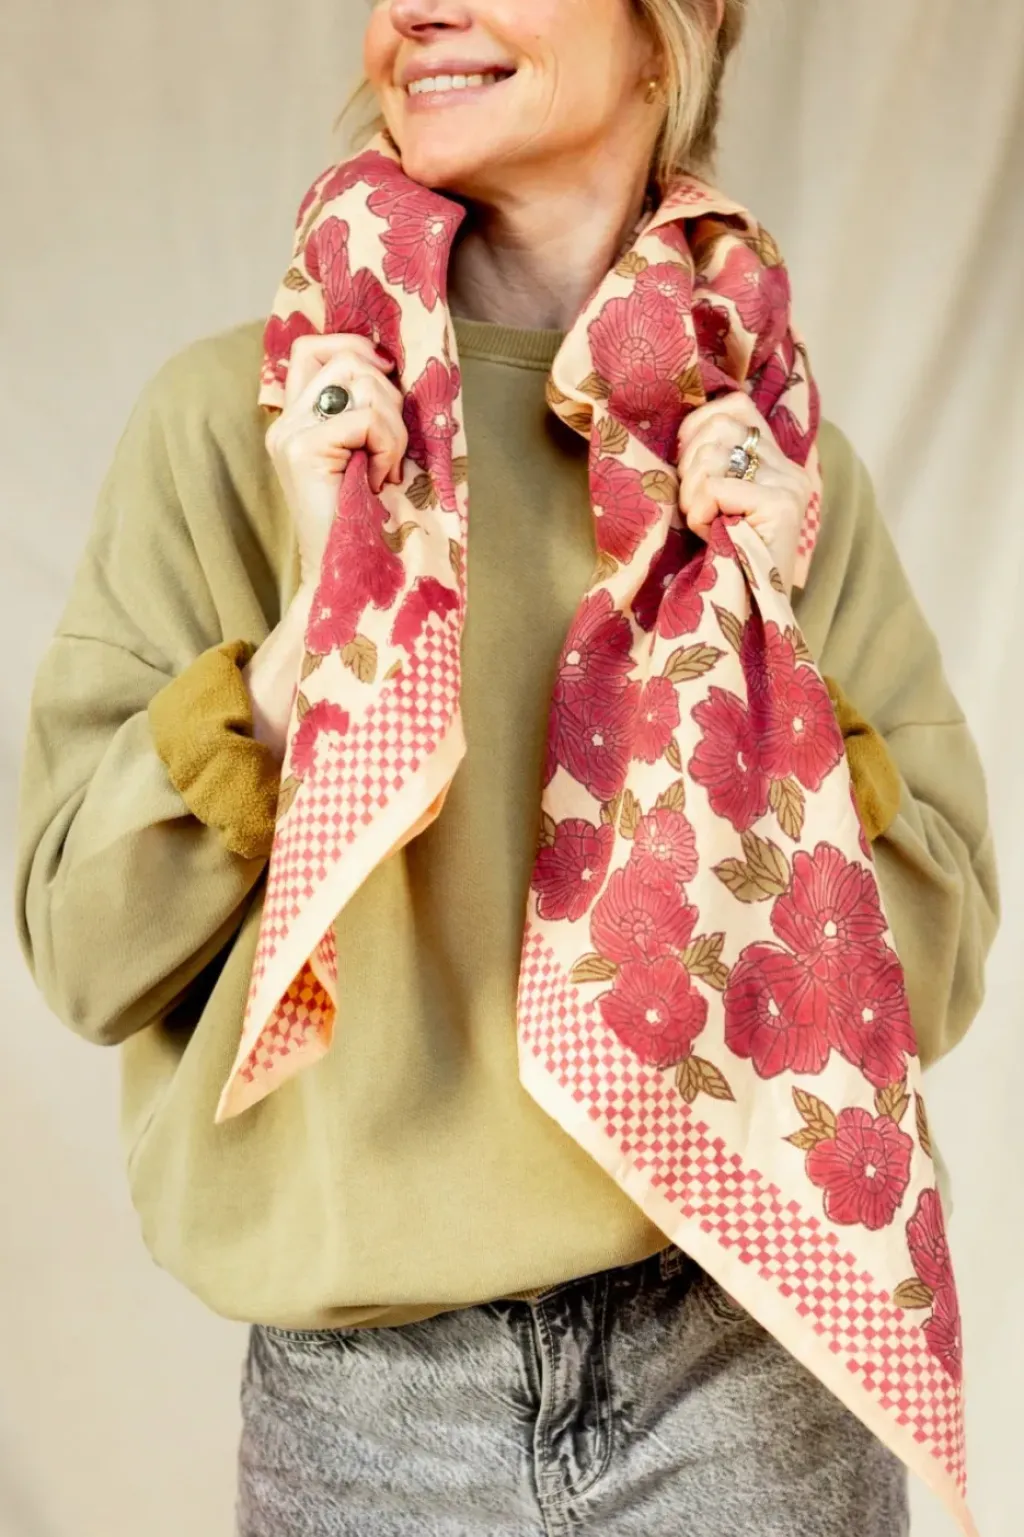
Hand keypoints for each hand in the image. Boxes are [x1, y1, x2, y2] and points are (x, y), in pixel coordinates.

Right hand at [265, 333, 407, 589]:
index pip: (312, 347)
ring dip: (392, 424)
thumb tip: (388, 366)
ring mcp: (289, 434)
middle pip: (345, 359)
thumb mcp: (366, 454)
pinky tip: (378, 481)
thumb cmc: (367, 521)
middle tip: (389, 449)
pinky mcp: (301, 450)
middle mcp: (285, 421)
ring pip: (359, 380)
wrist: (346, 576)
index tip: (386, 374)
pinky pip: (366, 419)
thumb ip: (365, 411)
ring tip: (385, 469)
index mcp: (296, 419)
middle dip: (387, 396)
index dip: (353, 346)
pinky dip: (386, 447)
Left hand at [677, 393, 812, 594]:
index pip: (736, 405)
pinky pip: (717, 487)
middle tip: (692, 505)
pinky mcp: (781, 505)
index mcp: (776, 462)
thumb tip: (680, 431)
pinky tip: (710, 535)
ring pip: (714, 454)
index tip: (686, 464)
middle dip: (689, 464)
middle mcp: (790, 469)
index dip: (698, 425)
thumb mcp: (714, 503)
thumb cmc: (721, 560)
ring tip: (702, 523)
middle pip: (721, 425)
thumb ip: (710, 464)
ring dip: (692, 492)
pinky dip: (700, 513)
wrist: (747, 616)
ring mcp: (789, 485)